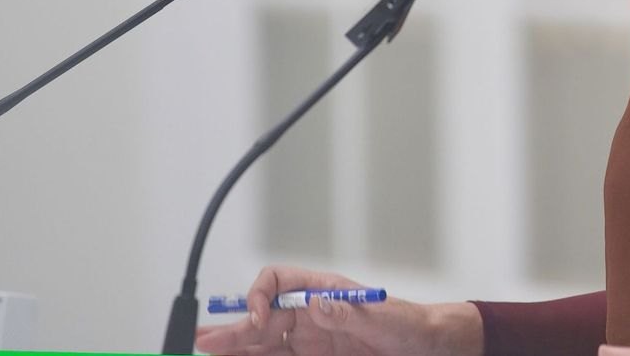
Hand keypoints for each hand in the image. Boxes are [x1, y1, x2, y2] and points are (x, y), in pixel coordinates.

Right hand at [194, 265, 480, 355]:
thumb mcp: (381, 317)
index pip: (280, 281)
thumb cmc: (407, 324)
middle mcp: (310, 313)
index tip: (260, 317)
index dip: (262, 295)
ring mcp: (309, 339)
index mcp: (324, 291)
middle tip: (206, 340)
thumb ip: (348, 312)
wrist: (424, 348)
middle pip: (263, 316)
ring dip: (237, 345)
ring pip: (263, 341)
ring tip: (207, 348)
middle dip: (234, 327)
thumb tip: (316, 302)